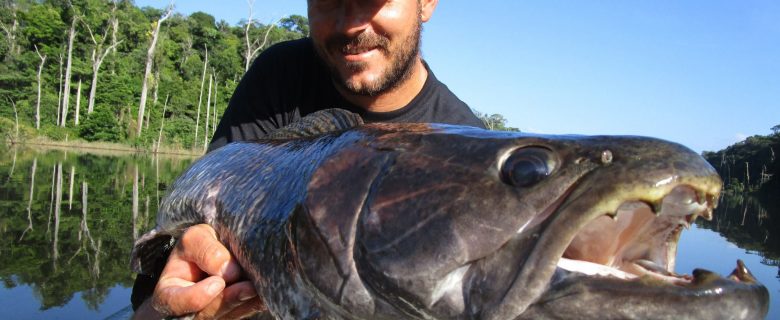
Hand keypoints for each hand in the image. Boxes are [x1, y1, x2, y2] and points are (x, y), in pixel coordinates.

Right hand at [133, 224, 264, 318]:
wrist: (212, 253)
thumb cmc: (197, 247)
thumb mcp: (194, 239)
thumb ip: (206, 250)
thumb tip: (230, 271)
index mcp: (169, 295)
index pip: (176, 302)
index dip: (196, 297)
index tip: (217, 283)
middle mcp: (190, 312)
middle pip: (209, 311)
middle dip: (229, 299)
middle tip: (248, 286)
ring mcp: (214, 315)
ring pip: (230, 314)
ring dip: (246, 301)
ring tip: (260, 286)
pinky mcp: (234, 314)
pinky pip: (245, 312)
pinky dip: (256, 302)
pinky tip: (267, 292)